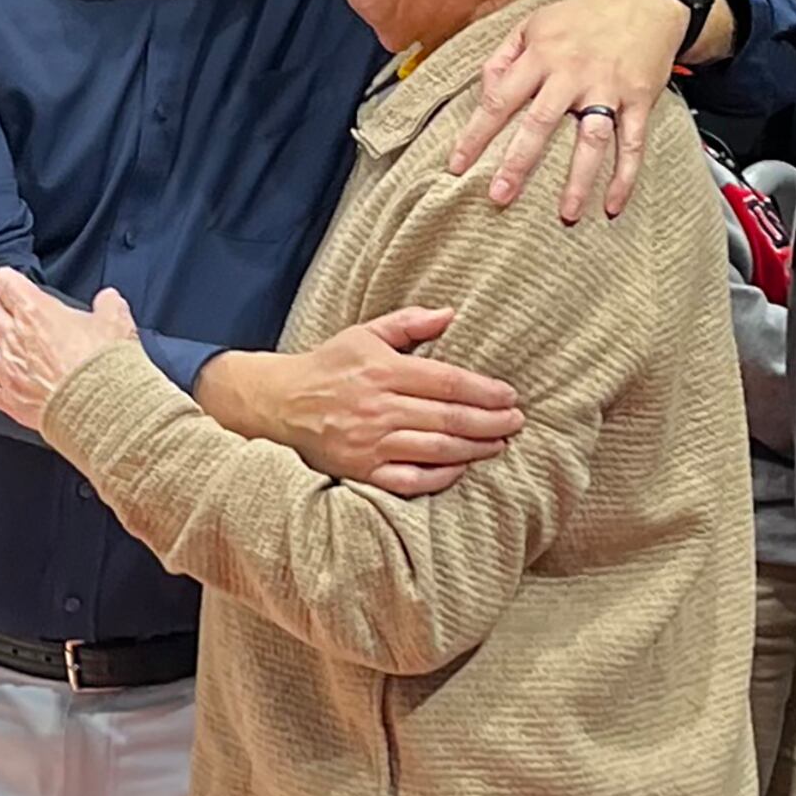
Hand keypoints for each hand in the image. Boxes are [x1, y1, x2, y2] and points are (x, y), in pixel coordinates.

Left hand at [0, 269, 137, 429]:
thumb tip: (109, 299)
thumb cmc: (105, 365)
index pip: (10, 286)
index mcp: (36, 312)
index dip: (4, 278)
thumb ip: (108, 306)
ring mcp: (8, 369)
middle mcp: (15, 338)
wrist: (102, 408)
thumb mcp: (116, 322)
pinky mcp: (9, 399)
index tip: (2, 277)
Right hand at [201, 307, 523, 495]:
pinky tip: (460, 468)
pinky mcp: (361, 471)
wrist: (279, 403)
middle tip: (516, 423)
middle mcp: (379, 408)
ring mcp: (370, 443)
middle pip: (449, 418)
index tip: (510, 397)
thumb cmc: (328, 366)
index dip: (485, 391)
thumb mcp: (365, 334)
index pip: (448, 382)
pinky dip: (440, 477)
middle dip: (490, 422)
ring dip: (474, 449)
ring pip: (435, 449)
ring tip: (498, 445)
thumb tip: (451, 314)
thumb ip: (409, 324)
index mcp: (383, 371)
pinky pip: (409, 480)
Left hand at [448, 0, 689, 221]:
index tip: (456, 166)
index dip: (476, 134)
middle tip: (499, 198)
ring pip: (591, 139)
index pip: (500, 99)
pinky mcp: (639, 99)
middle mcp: (572, 73)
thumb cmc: (582, 16)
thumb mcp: (535, 23)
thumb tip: (484, 92)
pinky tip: (614, 205)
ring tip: (568, 215)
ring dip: (580, 179)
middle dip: (519, 163)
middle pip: (541, 123)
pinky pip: (632, 143)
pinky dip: (626, 176)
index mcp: (542, 55)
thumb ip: (503, 56)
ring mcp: (608, 87)